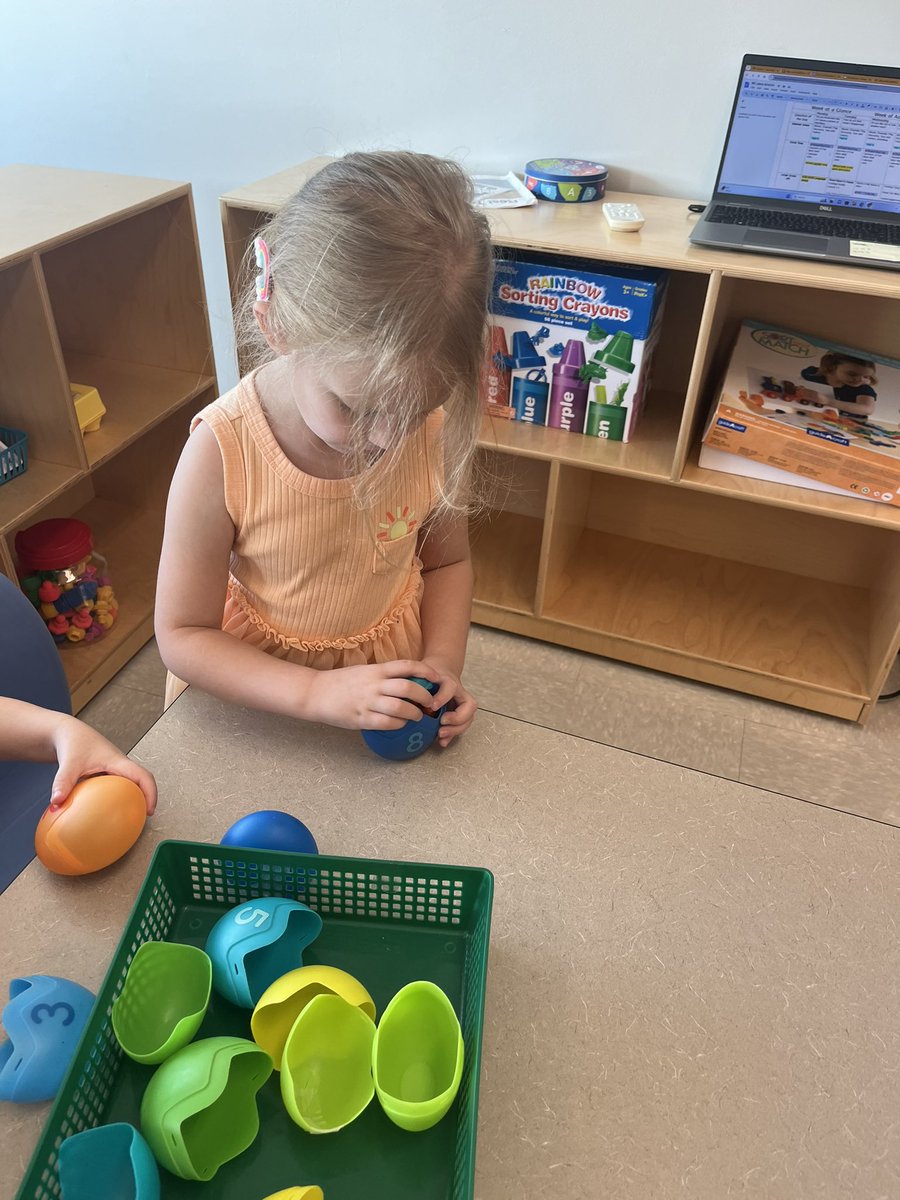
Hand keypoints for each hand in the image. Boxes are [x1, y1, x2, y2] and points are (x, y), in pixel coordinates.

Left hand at [51, 715, 157, 812]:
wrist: (68, 733)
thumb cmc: (73, 742)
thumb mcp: (69, 763)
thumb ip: (62, 782)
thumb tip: (56, 803)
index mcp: (118, 761)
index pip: (142, 776)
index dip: (151, 793)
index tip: (149, 810)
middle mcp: (120, 765)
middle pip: (142, 781)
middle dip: (147, 798)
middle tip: (143, 816)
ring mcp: (115, 769)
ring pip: (132, 784)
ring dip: (135, 798)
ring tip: (130, 816)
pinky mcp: (107, 773)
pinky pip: (119, 786)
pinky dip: (119, 798)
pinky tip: (108, 810)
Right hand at [304, 660, 440, 730]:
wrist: (315, 692)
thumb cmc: (342, 682)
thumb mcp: (364, 671)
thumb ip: (383, 674)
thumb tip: (408, 680)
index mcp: (376, 670)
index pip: (407, 666)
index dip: (426, 671)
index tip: (437, 678)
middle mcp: (374, 685)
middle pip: (409, 688)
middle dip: (425, 697)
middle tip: (430, 703)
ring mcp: (368, 702)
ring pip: (401, 708)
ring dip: (414, 714)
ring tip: (417, 716)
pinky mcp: (361, 718)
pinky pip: (387, 723)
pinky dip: (399, 724)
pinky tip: (400, 724)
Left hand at [420, 657, 477, 746]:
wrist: (440, 671)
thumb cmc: (428, 676)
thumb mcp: (420, 677)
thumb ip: (415, 688)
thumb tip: (405, 705)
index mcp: (447, 681)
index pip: (450, 687)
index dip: (443, 697)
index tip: (432, 706)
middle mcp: (459, 692)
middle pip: (469, 705)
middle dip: (457, 718)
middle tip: (442, 724)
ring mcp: (462, 703)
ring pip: (469, 717)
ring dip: (457, 729)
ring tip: (441, 735)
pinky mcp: (460, 712)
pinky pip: (462, 725)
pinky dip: (453, 735)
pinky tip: (442, 742)